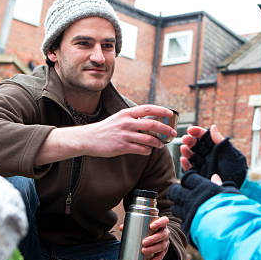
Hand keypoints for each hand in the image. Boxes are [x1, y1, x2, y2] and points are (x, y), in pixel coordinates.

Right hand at [36, 105, 177, 164]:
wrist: (88, 138)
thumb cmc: (106, 129)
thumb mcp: (119, 118)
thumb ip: (133, 119)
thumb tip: (150, 121)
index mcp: (126, 113)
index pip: (148, 108)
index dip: (161, 110)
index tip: (171, 113)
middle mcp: (126, 122)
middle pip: (152, 124)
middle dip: (165, 129)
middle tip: (172, 132)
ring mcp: (124, 135)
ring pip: (148, 139)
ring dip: (158, 142)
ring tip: (161, 144)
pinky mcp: (121, 147)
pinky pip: (140, 149)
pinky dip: (147, 150)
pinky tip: (148, 150)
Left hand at [118, 216, 169, 259]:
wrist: (153, 238)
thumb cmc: (146, 230)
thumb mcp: (141, 226)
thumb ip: (131, 226)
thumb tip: (121, 227)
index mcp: (162, 224)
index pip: (164, 221)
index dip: (159, 223)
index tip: (151, 226)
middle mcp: (165, 233)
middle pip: (162, 235)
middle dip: (153, 239)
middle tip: (143, 242)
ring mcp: (165, 242)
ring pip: (162, 246)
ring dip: (153, 249)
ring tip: (143, 251)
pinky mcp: (164, 251)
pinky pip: (161, 256)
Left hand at [168, 170, 240, 242]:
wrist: (233, 232)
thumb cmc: (236, 210)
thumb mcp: (231, 194)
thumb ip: (220, 185)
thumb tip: (214, 177)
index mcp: (203, 188)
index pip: (188, 178)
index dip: (189, 179)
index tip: (192, 182)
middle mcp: (192, 199)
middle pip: (175, 191)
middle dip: (177, 191)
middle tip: (183, 193)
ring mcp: (188, 214)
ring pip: (175, 208)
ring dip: (179, 207)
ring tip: (188, 208)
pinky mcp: (188, 229)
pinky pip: (182, 222)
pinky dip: (186, 221)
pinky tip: (194, 222)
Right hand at [179, 124, 247, 187]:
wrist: (236, 191)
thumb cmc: (237, 172)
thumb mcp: (231, 154)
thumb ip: (221, 142)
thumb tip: (213, 127)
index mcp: (217, 149)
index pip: (206, 138)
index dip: (198, 132)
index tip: (191, 129)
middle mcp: (209, 157)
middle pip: (197, 146)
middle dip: (190, 141)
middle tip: (186, 139)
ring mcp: (203, 167)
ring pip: (192, 157)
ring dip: (187, 151)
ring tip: (184, 148)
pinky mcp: (199, 177)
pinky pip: (190, 170)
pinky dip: (185, 164)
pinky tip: (184, 160)